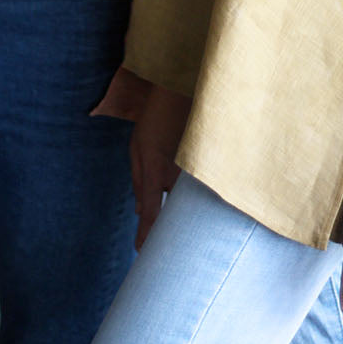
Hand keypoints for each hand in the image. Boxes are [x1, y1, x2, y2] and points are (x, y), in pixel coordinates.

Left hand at [130, 85, 191, 248]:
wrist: (180, 91)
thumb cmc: (155, 119)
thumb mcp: (137, 147)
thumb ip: (137, 182)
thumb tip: (139, 210)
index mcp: (154, 172)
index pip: (151, 213)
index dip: (146, 235)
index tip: (142, 252)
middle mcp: (176, 176)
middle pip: (174, 215)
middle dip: (169, 232)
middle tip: (165, 247)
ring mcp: (193, 172)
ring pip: (188, 204)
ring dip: (185, 215)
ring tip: (186, 233)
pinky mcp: (205, 166)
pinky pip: (200, 191)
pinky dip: (197, 199)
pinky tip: (201, 205)